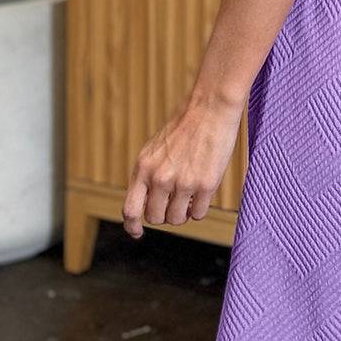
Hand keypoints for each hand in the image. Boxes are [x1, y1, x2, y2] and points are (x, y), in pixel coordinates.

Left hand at [122, 90, 243, 238]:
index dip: (132, 226)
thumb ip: (148, 174)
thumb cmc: (185, 126)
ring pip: (177, 219)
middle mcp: (160, 178)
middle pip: (155, 218)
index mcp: (143, 167)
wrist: (211, 108)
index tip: (137, 232)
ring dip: (184, 213)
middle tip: (175, 201)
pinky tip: (203, 193)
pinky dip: (200, 208)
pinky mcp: (206, 184)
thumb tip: (147, 204)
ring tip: (190, 195)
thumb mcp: (155, 149)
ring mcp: (183, 182)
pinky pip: (199, 214)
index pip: (130, 209)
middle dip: (165, 214)